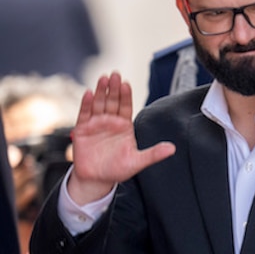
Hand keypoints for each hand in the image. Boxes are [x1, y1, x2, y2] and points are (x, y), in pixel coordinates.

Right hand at [68, 72, 175, 203]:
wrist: (97, 179)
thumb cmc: (118, 169)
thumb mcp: (138, 161)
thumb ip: (154, 154)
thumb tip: (172, 149)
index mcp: (124, 126)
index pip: (126, 107)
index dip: (125, 96)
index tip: (126, 84)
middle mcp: (110, 122)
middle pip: (112, 101)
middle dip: (113, 88)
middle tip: (115, 74)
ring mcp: (96, 124)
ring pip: (99, 104)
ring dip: (100, 91)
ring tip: (103, 79)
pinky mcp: (82, 130)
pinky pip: (84, 114)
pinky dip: (86, 104)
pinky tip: (89, 94)